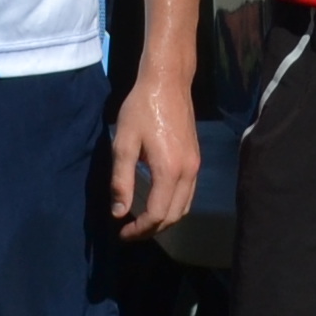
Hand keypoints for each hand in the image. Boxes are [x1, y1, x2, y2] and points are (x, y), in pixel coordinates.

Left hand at [104, 73, 198, 238]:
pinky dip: (174, 206)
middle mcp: (188, 172)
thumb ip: (121, 181)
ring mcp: (195, 165)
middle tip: (129, 232)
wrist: (168, 82)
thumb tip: (119, 213)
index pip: (157, 214)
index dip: (139, 229)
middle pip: (174, 215)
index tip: (121, 233)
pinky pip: (188, 193)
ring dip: (165, 220)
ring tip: (142, 222)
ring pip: (185, 206)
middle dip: (152, 229)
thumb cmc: (141, 109)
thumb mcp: (123, 143)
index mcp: (169, 170)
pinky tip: (157, 202)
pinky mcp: (196, 159)